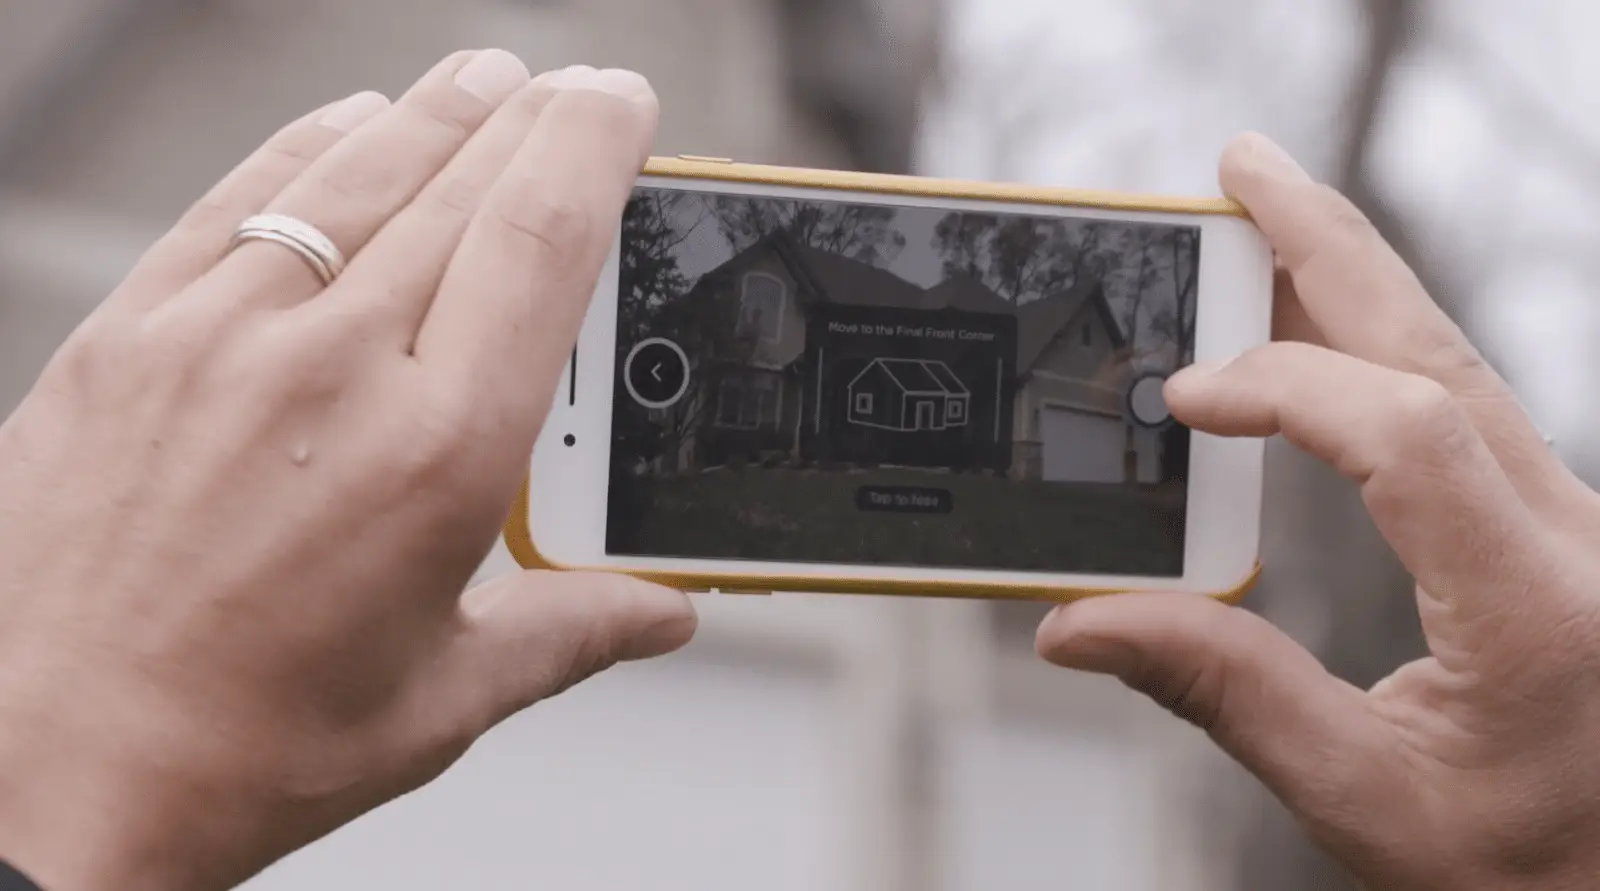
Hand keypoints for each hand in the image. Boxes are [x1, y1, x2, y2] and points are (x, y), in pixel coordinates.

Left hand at [0, 52, 694, 890]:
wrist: (47, 771)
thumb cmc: (244, 743)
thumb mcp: (444, 696)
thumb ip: (571, 629)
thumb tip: (661, 609)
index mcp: (437, 455)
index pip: (542, 243)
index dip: (595, 148)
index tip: (623, 106)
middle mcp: (331, 373)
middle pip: (460, 189)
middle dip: (533, 119)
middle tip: (573, 88)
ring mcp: (219, 342)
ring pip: (354, 177)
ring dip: (434, 115)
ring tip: (484, 81)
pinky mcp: (132, 339)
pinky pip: (238, 204)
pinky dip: (307, 149)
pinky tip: (350, 125)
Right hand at [1038, 133, 1599, 889]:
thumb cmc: (1527, 869)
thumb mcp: (1362, 800)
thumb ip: (1222, 696)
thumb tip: (1080, 626)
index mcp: (1533, 607)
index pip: (1407, 435)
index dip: (1286, 386)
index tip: (1183, 396)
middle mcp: (1571, 538)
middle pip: (1439, 351)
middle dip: (1333, 245)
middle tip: (1243, 167)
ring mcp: (1570, 522)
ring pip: (1456, 363)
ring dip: (1355, 276)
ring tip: (1265, 212)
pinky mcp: (1549, 527)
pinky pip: (1459, 405)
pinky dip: (1378, 343)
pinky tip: (1322, 326)